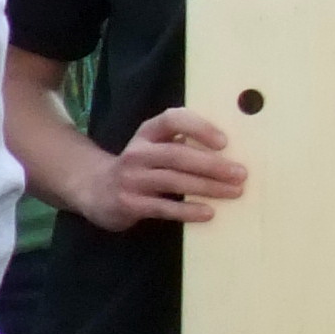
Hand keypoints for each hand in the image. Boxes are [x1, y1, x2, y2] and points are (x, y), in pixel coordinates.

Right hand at [76, 108, 246, 231]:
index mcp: (147, 133)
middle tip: (241, 174)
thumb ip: (181, 143)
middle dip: (212, 165)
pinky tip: (208, 213)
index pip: (172, 120)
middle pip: (177, 155)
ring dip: (207, 187)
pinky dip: (188, 210)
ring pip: (174, 181)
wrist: (94, 189)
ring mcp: (131, 179)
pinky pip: (163, 207)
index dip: (199, 128)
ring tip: (234, 192)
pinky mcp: (129, 204)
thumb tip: (229, 151)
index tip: (225, 142)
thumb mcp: (153, 146)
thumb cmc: (139, 166)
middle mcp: (137, 153)